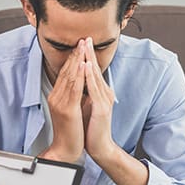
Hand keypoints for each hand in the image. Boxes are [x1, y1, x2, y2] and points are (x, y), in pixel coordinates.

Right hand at [41, 40, 85, 162]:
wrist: (66, 149)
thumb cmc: (71, 131)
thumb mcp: (71, 109)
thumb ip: (72, 95)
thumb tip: (80, 83)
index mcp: (57, 96)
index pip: (64, 73)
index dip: (72, 58)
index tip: (80, 46)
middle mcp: (56, 97)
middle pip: (66, 71)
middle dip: (75, 54)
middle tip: (82, 40)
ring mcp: (60, 102)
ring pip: (69, 76)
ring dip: (77, 60)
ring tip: (83, 46)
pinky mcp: (67, 109)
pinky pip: (74, 88)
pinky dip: (79, 75)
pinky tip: (83, 65)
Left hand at [82, 37, 117, 162]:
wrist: (99, 147)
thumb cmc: (92, 128)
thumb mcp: (89, 105)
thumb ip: (86, 93)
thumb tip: (79, 81)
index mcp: (101, 92)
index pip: (93, 71)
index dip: (88, 56)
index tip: (82, 42)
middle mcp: (105, 93)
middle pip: (95, 69)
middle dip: (89, 53)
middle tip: (85, 37)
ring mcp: (104, 100)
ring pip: (95, 76)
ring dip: (89, 59)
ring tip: (85, 46)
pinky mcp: (101, 108)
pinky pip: (93, 89)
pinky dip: (89, 76)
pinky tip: (86, 66)